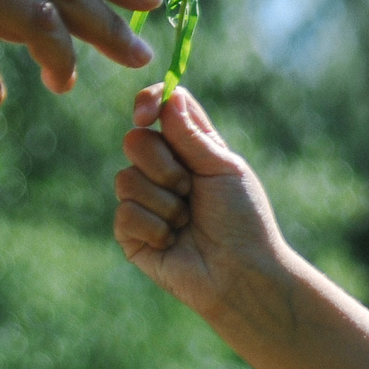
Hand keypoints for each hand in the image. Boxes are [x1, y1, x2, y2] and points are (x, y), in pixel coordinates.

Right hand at [115, 86, 294, 323]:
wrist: (241, 273)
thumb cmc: (242, 220)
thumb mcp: (222, 169)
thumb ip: (192, 134)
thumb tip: (169, 95)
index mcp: (191, 149)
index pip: (162, 109)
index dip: (148, 102)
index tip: (144, 113)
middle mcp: (163, 170)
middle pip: (135, 140)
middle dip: (163, 165)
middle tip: (190, 188)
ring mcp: (144, 201)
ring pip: (125, 178)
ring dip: (165, 202)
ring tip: (187, 221)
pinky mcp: (130, 233)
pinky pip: (125, 213)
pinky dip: (155, 227)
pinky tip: (173, 242)